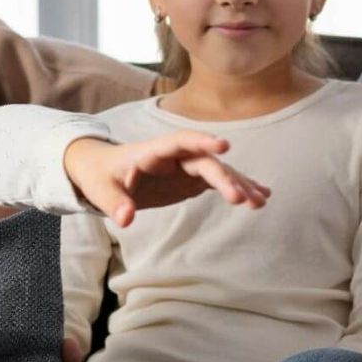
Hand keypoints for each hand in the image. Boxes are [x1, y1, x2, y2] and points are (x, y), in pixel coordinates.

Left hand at [64, 131, 269, 227]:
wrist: (104, 169)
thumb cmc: (100, 177)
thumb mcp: (100, 190)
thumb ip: (113, 203)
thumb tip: (125, 219)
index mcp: (152, 152)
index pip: (179, 141)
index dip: (201, 142)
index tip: (223, 145)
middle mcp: (174, 156)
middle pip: (204, 161)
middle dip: (224, 177)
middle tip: (242, 198)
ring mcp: (186, 166)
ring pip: (217, 171)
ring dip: (239, 184)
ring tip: (261, 201)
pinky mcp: (192, 179)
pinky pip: (219, 182)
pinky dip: (239, 188)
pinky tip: (261, 197)